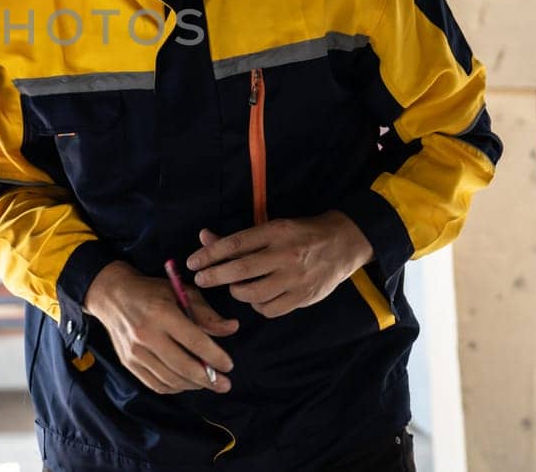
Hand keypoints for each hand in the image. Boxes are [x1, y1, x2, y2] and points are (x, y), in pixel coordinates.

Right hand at [82, 261, 237, 394]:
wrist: (113, 296)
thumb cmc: (152, 292)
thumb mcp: (181, 293)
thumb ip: (206, 313)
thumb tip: (232, 328)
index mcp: (162, 313)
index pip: (195, 341)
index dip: (215, 357)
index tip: (229, 365)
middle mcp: (146, 334)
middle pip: (183, 366)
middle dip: (208, 379)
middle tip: (225, 384)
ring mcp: (135, 352)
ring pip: (170, 379)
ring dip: (193, 385)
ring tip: (207, 383)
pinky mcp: (128, 363)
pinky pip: (155, 384)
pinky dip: (174, 387)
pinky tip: (186, 382)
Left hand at [185, 211, 373, 318]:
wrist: (343, 243)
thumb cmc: (300, 234)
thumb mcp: (272, 227)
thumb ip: (238, 238)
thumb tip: (204, 238)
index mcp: (276, 232)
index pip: (235, 244)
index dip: (209, 254)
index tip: (192, 262)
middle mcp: (285, 255)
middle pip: (241, 269)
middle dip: (214, 276)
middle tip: (200, 280)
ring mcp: (296, 278)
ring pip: (253, 293)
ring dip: (237, 292)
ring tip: (235, 287)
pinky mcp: (304, 297)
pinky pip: (270, 309)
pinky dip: (258, 305)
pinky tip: (257, 298)